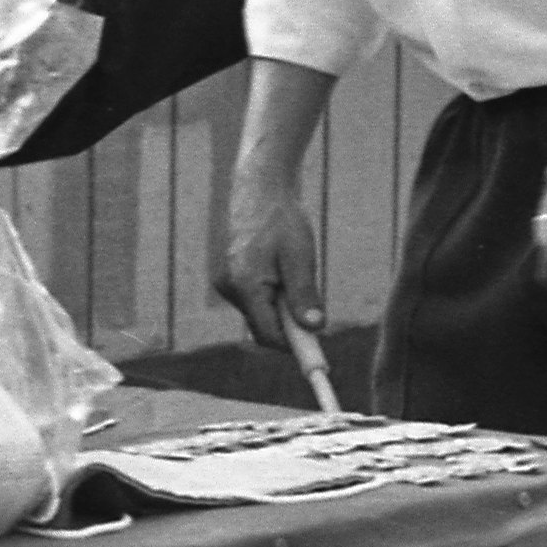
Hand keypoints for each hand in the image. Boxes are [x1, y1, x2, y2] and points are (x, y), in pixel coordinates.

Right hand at [218, 169, 323, 351]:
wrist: (259, 189)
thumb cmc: (282, 219)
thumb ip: (305, 294)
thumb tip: (315, 328)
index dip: (294, 348)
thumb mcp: (301, 255)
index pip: (269, 335)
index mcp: (244, 285)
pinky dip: (274, 297)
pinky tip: (282, 270)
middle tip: (315, 314)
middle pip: (264, 328)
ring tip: (295, 273)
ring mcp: (227, 284)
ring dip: (283, 309)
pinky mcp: (230, 279)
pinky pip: (256, 302)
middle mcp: (229, 288)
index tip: (320, 357)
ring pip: (261, 315)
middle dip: (289, 327)